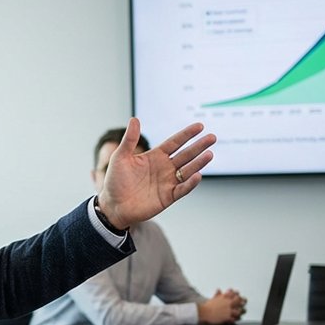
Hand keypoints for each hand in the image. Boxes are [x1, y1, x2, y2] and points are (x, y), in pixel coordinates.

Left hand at [97, 118, 215, 230]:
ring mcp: (167, 182)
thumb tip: (134, 119)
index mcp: (155, 156)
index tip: (200, 126)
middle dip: (199, 146)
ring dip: (198, 163)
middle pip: (186, 154)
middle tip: (212, 137)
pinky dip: (190, 183)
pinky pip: (182, 188)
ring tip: (209, 154)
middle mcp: (164, 168)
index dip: (187, 134)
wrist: (112, 206)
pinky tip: (197, 175)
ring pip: (187, 170)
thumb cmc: (115, 181)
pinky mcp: (168, 196)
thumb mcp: (120, 157)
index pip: (175, 142)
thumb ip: (129, 139)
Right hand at [196, 288, 246, 324]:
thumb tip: (218, 289)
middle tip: (244, 302)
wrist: (203, 313)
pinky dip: (238, 318)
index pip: (235, 293)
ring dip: (242, 310)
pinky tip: (239, 318)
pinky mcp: (228, 317)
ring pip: (240, 310)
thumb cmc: (208, 306)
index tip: (239, 295)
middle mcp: (228, 303)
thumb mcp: (213, 298)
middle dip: (243, 301)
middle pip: (239, 301)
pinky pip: (236, 318)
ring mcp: (228, 310)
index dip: (238, 294)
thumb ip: (218, 294)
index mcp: (225, 297)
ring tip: (243, 311)